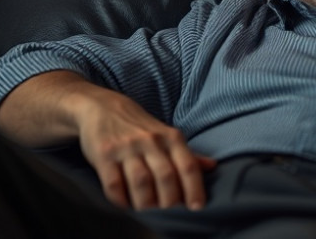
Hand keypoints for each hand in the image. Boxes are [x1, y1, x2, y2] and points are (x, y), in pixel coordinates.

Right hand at [76, 91, 216, 210]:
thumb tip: (212, 166)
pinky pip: (113, 183)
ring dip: (146, 202)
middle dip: (169, 200)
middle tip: (166, 208)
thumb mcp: (167, 135)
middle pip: (166, 176)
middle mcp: (150, 141)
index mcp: (171, 137)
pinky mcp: (103, 154)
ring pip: (141, 181)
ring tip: (146, 207)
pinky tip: (125, 203)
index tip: (197, 206)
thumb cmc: (140, 127)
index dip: (195, 188)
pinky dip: (121, 199)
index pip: (188, 166)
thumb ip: (187, 154)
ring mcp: (126, 147)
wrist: (102, 107)